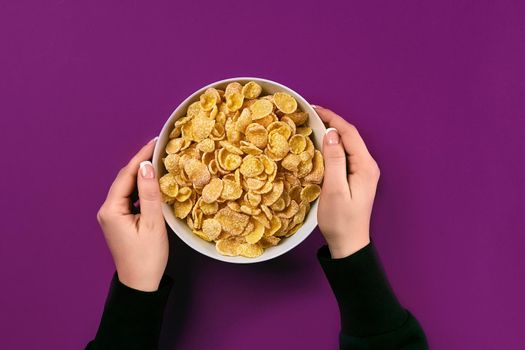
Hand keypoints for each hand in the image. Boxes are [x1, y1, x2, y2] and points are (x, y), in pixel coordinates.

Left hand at [96, 138, 167, 290]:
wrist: (140, 284)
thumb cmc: (147, 257)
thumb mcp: (153, 223)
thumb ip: (150, 193)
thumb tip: (147, 166)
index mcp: (111, 209)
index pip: (127, 175)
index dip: (141, 156)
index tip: (156, 142)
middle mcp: (107, 210)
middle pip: (124, 179)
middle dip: (140, 162)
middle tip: (159, 147)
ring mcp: (111, 216)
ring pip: (127, 187)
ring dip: (141, 174)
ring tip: (158, 160)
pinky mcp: (119, 221)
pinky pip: (129, 198)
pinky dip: (141, 188)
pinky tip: (152, 183)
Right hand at [314, 106, 379, 258]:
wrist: (349, 244)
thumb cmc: (340, 220)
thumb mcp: (334, 189)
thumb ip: (334, 161)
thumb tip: (331, 134)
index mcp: (365, 166)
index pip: (349, 133)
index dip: (332, 118)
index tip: (314, 109)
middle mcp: (367, 166)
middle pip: (349, 136)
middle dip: (331, 122)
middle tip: (309, 115)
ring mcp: (362, 172)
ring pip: (346, 145)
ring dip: (331, 133)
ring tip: (312, 125)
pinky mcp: (355, 178)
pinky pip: (344, 155)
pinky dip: (332, 146)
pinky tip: (320, 146)